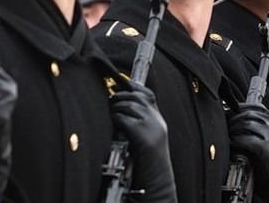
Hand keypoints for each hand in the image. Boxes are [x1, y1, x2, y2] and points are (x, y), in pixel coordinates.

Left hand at [110, 82, 175, 201]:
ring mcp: (153, 129)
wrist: (158, 185)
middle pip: (137, 97)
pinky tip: (114, 124)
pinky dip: (116, 118)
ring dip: (116, 107)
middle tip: (110, 101)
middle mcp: (157, 122)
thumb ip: (136, 127)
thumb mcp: (143, 141)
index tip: (120, 85)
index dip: (133, 87)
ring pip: (130, 106)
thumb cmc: (147, 166)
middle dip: (120, 96)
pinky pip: (126, 119)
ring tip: (110, 113)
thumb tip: (119, 114)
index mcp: (158, 122)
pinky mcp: (145, 138)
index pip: (148, 95)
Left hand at [227, 102, 268, 202]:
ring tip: (226, 134)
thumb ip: (253, 130)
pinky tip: (231, 143)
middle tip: (223, 124)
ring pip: (247, 124)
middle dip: (233, 118)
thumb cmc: (267, 163)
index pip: (257, 106)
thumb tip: (231, 120)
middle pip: (250, 114)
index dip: (241, 107)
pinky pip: (247, 139)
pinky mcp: (267, 149)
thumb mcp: (263, 141)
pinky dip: (236, 140)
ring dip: (233, 128)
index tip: (229, 111)